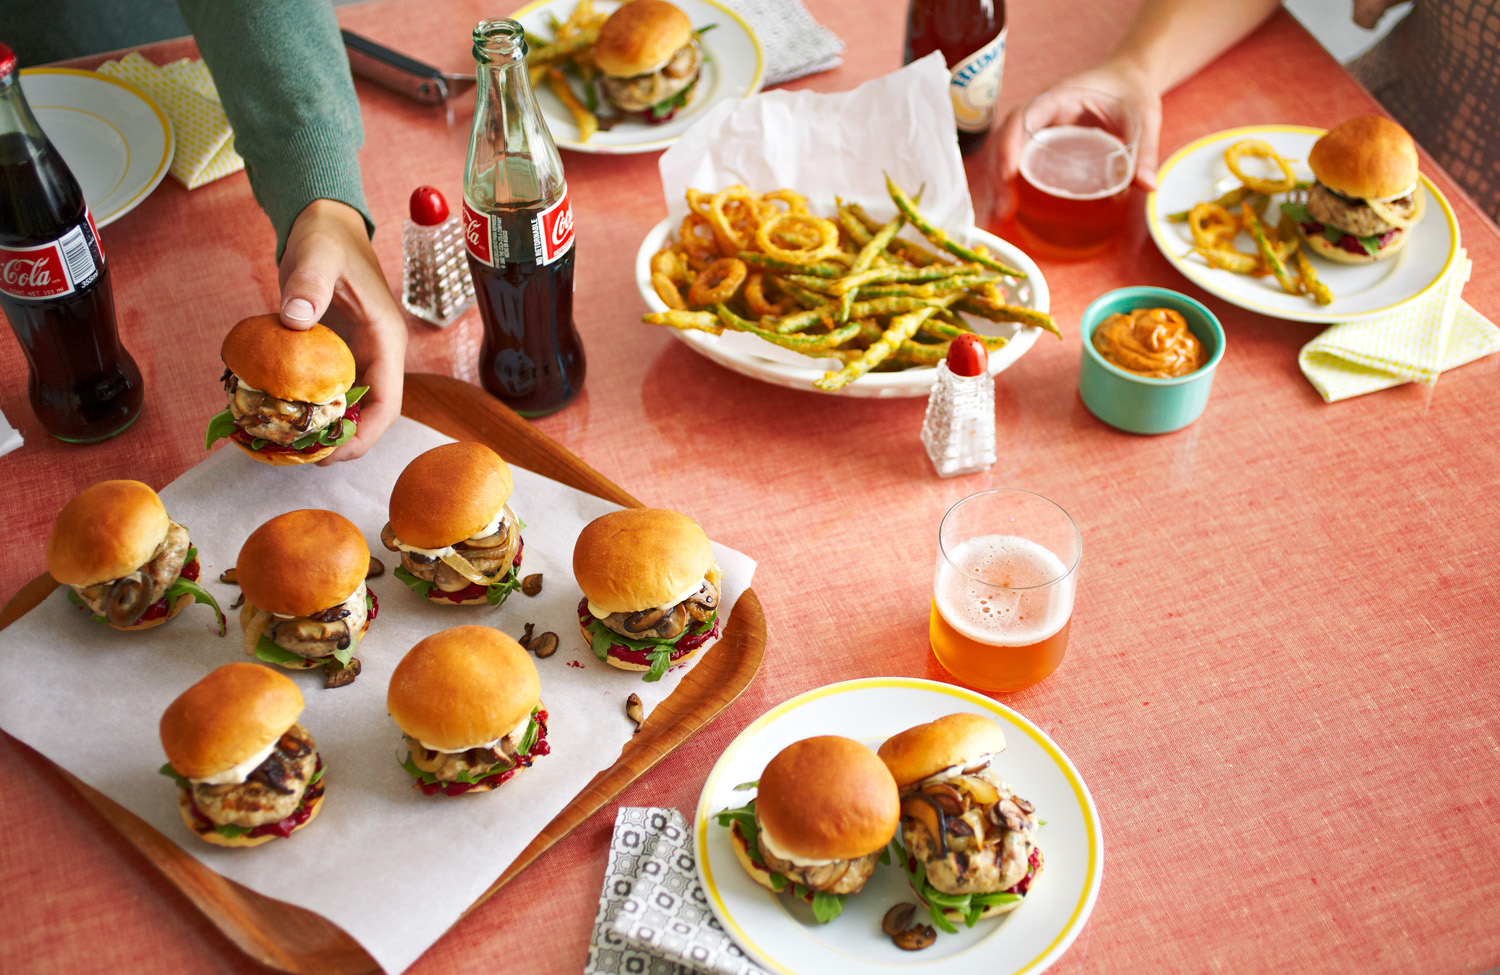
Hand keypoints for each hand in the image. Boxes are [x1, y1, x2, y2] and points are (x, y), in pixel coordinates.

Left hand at [277, 199, 405, 463]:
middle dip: (343, 442)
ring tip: (289, 447)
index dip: (364, 435)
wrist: (324, 224)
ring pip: (351, 408)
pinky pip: (329, 392)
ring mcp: (358, 357)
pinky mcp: (337, 355)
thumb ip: (308, 285)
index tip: (332, 452)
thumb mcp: (318, 256)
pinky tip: (281, 418)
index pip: (388, 403)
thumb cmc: (326, 239)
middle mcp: (377, 355)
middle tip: (302, 457)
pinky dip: (310, 410)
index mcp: (385, 340)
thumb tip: (294, 321)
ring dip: (326, 430)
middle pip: (371, 415)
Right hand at [991, 62, 1162, 203]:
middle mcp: (1041, 109)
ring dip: (996, 180)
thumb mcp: (1143, 117)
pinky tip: (1008, 203)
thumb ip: (1145, 150)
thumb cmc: (1132, 91)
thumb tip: (1148, 187)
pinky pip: (1015, 156)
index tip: (1007, 173)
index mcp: (1060, 96)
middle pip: (1005, 137)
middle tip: (1003, 208)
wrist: (1128, 78)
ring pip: (1005, 149)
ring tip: (1001, 213)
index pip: (1025, 116)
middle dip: (997, 172)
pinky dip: (1007, 179)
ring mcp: (1038, 125)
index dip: (1011, 143)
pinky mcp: (1040, 139)